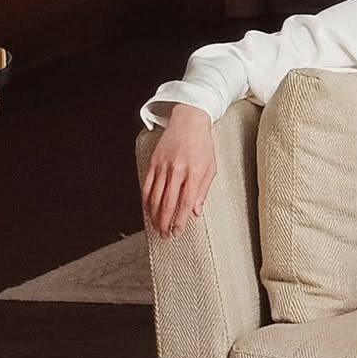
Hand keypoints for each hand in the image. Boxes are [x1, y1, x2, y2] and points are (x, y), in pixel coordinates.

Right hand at [142, 103, 215, 238]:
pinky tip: (147, 210)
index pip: (185, 203)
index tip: (178, 232)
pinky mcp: (153, 162)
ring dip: (154, 215)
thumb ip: (202, 191)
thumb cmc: (203, 145)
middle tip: (165, 235)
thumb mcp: (210, 168)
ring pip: (155, 197)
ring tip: (156, 227)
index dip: (180, 221)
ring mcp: (163, 167)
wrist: (189, 122)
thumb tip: (195, 212)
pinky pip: (147, 186)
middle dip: (165, 223)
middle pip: (167, 204)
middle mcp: (177, 171)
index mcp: (193, 173)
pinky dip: (146, 200)